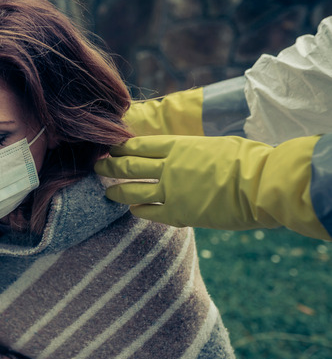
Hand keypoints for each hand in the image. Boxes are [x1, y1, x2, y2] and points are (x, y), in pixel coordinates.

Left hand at [94, 134, 328, 239]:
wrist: (261, 185)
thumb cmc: (247, 160)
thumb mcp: (214, 145)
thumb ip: (191, 151)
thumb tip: (183, 155)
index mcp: (178, 145)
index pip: (138, 145)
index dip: (121, 147)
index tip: (111, 149)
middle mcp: (167, 166)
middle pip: (127, 166)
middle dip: (108, 166)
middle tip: (97, 167)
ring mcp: (170, 191)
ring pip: (131, 190)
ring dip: (115, 191)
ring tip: (106, 193)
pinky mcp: (177, 213)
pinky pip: (149, 212)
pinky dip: (137, 210)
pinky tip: (133, 210)